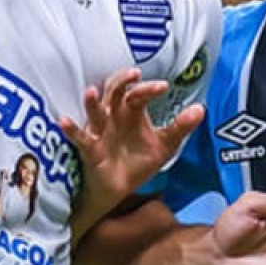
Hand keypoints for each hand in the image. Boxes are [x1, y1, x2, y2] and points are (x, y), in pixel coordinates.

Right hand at [60, 67, 203, 222]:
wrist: (121, 189)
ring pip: (94, 111)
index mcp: (132, 111)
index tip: (163, 87)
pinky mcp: (90, 149)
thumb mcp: (165, 145)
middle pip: (114, 92)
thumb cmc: (139, 161)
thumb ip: (180, 127)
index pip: (138, 92)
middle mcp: (114, 116)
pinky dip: (71, 129)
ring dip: (92, 101)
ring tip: (92, 91)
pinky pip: (79, 137)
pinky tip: (64, 120)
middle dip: (121, 82)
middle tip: (134, 75)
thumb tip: (201, 109)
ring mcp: (100, 131)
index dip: (148, 87)